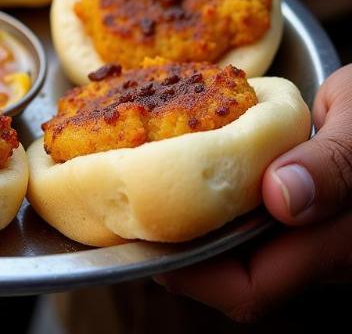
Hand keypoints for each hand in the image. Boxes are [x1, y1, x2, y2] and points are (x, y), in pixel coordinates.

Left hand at [156, 64, 351, 320]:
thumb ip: (330, 165)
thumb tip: (282, 197)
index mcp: (335, 244)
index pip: (250, 288)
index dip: (191, 274)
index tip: (141, 236)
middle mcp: (314, 248)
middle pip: (231, 274)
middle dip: (176, 249)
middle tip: (124, 207)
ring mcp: (302, 228)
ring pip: (234, 244)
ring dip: (188, 223)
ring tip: (138, 184)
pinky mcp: (292, 204)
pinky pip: (243, 215)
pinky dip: (209, 198)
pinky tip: (179, 165)